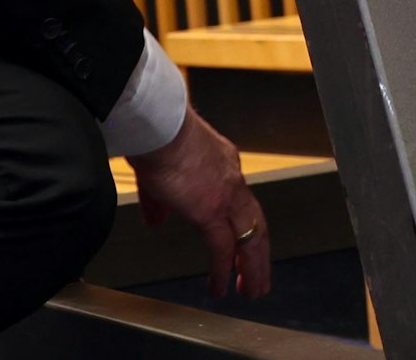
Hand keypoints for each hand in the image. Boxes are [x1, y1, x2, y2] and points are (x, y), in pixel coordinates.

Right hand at [126, 107, 271, 298]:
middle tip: (259, 276)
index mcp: (223, 163)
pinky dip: (223, 271)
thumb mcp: (161, 170)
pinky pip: (223, 249)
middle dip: (258, 252)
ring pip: (251, 238)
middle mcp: (233, 179)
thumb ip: (160, 199)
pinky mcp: (211, 211)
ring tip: (253, 290)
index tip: (241, 243)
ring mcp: (226, 196)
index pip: (241, 200)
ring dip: (253, 267)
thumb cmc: (157, 135)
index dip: (243, 224)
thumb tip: (156, 220)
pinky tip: (220, 287)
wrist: (158, 125)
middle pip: (256, 223)